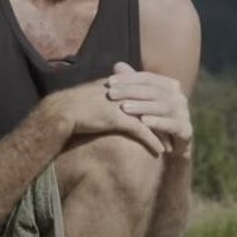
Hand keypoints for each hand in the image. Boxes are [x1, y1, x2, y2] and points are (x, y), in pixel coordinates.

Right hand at [51, 77, 165, 155]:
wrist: (61, 111)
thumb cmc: (74, 105)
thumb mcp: (95, 94)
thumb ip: (108, 93)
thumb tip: (115, 95)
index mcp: (120, 85)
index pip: (146, 93)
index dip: (158, 105)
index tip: (167, 114)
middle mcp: (124, 93)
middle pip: (153, 105)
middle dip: (165, 118)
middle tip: (175, 128)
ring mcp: (122, 105)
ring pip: (151, 119)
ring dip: (163, 132)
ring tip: (172, 143)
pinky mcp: (118, 119)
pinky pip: (142, 131)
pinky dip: (153, 141)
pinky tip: (161, 151)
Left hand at [106, 62, 192, 157]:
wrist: (172, 148)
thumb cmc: (153, 121)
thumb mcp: (141, 103)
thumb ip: (132, 85)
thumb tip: (117, 65)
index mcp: (170, 86)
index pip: (147, 78)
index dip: (128, 79)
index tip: (109, 82)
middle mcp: (179, 97)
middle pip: (153, 91)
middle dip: (130, 91)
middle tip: (111, 94)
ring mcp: (184, 114)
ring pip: (163, 106)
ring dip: (142, 106)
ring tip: (124, 108)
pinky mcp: (186, 131)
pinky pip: (172, 125)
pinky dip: (158, 122)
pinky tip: (143, 122)